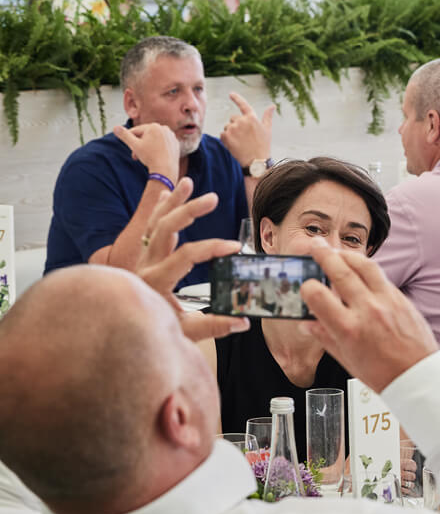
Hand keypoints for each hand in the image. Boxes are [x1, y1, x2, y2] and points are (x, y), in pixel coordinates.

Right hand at [115, 123, 178, 178]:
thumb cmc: (150, 157)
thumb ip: (124, 135)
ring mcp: (171, 136)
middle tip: (134, 156)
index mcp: (154, 126)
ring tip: (143, 156)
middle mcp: (164, 128)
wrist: (166, 170)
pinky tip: (154, 156)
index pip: (136, 131)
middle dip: (138, 145)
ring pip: (154, 140)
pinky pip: (162, 144)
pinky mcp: (175, 144)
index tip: (128, 147)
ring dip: (146, 147)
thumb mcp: (134, 145)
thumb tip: (115, 127)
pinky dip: (157, 149)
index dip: (130, 139)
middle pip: (145, 135)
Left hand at [135, 177, 248, 340]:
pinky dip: (159, 208)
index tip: (234, 247)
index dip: (212, 248)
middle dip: (189, 210)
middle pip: (165, 228)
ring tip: (188, 182)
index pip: (186, 255)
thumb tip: (243, 321)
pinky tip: (168, 193)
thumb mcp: (184, 331)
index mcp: (155, 281)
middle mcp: (144, 265)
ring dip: (173, 201)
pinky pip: (149, 226)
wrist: (122, 331)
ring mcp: (141, 258)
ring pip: (155, 222)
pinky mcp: (142, 256)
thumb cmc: (152, 332)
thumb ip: (213, 325)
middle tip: (213, 198)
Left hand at [219, 92, 273, 167]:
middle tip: (244, 137)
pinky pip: (222, 134)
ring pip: (227, 127)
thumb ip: (267, 116)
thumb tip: (273, 106)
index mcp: (252, 117)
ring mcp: (233, 128)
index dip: (236, 98)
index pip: (243, 105)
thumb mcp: (267, 130)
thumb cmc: (263, 146)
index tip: (230, 94)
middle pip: (233, 118)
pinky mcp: (226, 136)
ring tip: (240, 143)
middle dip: (236, 125)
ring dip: (231, 133)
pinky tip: (235, 146)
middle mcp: (241, 121)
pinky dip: (226, 140)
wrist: (256, 162)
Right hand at [300, 240, 438, 390]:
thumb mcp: (347, 360)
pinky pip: (381, 277)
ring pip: (365, 265)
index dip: (307, 288)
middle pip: (340, 271)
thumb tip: (307, 324)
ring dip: (348, 254)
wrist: (418, 376)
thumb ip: (325, 337)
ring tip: (337, 251)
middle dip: (324, 254)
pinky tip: (359, 269)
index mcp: (349, 329)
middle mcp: (368, 310)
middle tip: (315, 245)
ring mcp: (387, 301)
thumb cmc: (383, 374)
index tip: (306, 286)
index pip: (318, 295)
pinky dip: (367, 269)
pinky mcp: (401, 298)